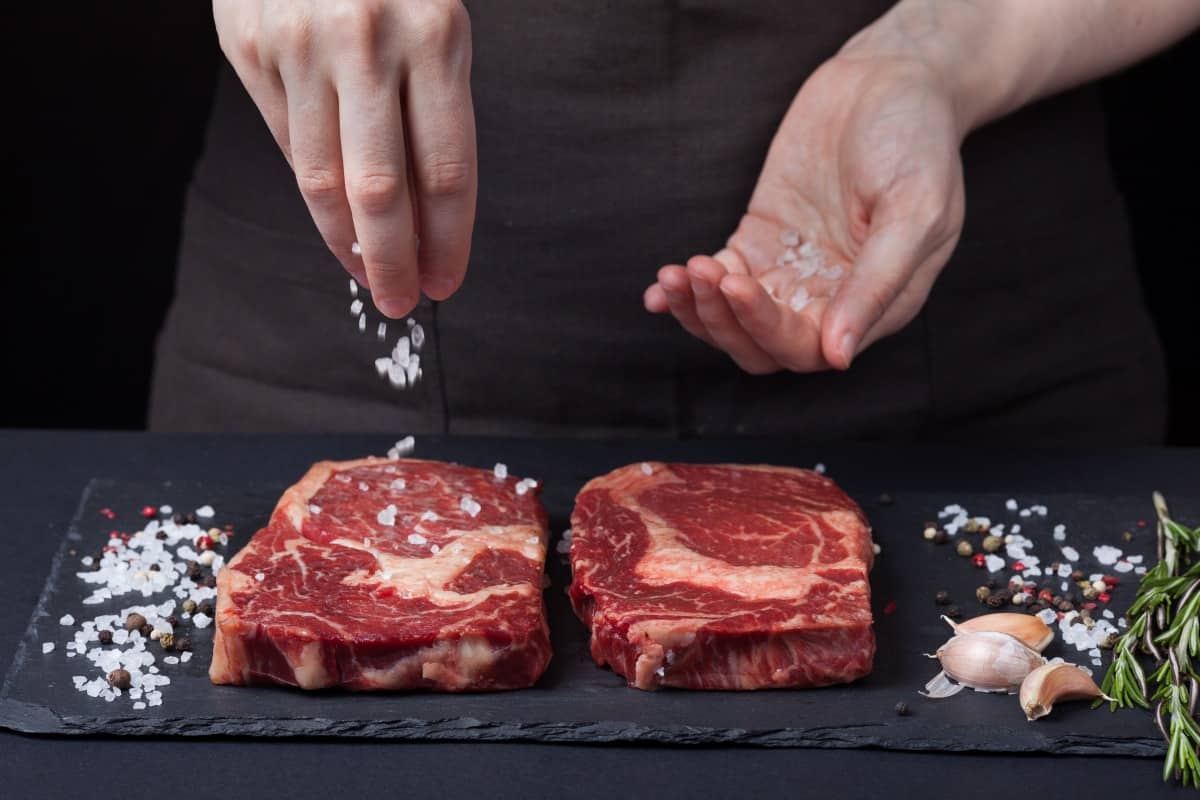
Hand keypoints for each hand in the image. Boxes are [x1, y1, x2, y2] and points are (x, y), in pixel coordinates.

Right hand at [213, 0, 475, 316]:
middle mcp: (365, 41)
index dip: (447, 240)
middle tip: (406, 302)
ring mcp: (298, 44)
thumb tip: (427, 222)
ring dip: (348, 245)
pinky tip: (335, 224)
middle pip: (380, 191)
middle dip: (395, 263)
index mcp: (435, 33)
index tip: (448, 280)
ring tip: (371, 276)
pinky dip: (315, 195)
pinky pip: (286, 145)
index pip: (445, 170)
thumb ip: (431, 112)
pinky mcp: (249, 47)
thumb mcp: (438, 23)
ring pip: (322, 180)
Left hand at [644, 51, 964, 371]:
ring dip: (699, 310)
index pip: (808, 349)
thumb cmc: (918, 142)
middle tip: (701, 276)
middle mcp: (829, 300)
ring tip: (676, 275)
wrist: (890, 79)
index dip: (766, 328)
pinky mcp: (759, 242)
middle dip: (724, 321)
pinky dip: (687, 293)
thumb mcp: (914, 212)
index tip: (738, 284)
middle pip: (762, 346)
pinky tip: (659, 288)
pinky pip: (718, 282)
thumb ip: (876, 285)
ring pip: (734, 321)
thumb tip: (838, 356)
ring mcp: (790, 271)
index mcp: (874, 306)